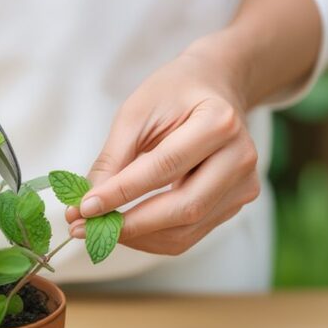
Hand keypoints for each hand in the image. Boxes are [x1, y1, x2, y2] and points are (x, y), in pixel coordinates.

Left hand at [65, 40, 260, 255]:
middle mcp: (240, 157)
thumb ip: (113, 159)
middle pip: (183, 208)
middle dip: (130, 225)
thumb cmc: (173, 95)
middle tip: (85, 228)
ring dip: (137, 238)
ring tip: (99, 230)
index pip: (165, 167)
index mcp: (219, 122)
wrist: (214, 89)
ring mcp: (243, 185)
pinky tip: (126, 228)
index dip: (122, 192)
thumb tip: (87, 206)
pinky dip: (152, 238)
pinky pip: (189, 236)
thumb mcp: (136, 113)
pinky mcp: (235, 205)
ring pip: (185, 232)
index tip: (84, 208)